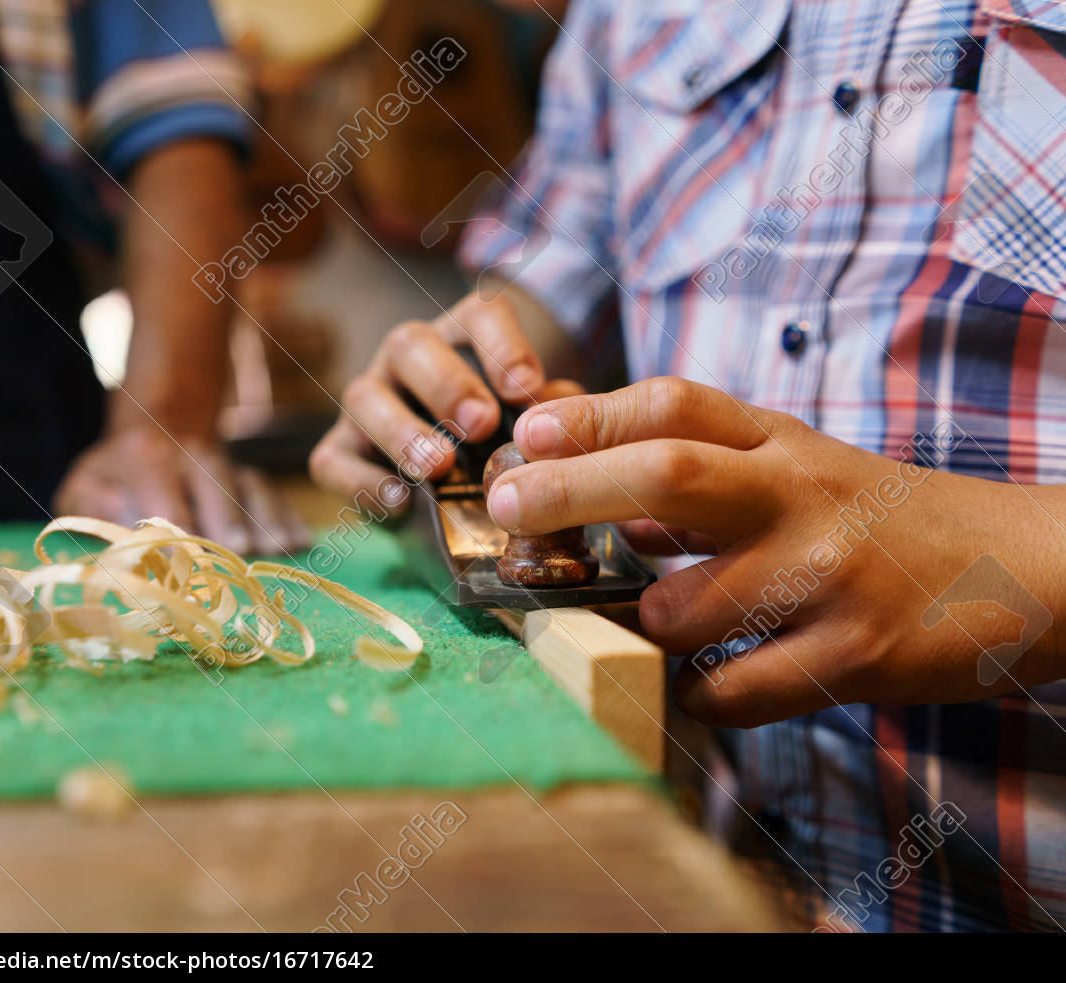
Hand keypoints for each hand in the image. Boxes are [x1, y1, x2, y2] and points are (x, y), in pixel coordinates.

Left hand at [54, 427, 310, 554]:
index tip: (186, 557)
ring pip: (251, 487)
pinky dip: (289, 516)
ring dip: (267, 518)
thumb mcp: (87, 484)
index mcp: (146, 456)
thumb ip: (93, 506)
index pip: (162, 494)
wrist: (158, 428)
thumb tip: (117, 531)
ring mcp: (229, 465)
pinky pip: (274, 494)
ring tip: (282, 548)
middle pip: (215, 485)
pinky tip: (303, 541)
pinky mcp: (252, 477)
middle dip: (228, 517)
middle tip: (240, 550)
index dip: (176, 525)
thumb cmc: (117, 475)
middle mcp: (193, 456)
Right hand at [309, 292, 583, 512]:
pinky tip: (401, 502)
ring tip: (438, 467)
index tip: (525, 389)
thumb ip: (551, 414)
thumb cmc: (501, 444)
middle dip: (445, 384)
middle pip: (409, 343)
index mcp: (461, 339)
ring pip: (363, 395)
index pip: (480, 315)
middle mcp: (406, 360)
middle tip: (479, 426)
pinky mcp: (339, 452)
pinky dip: (363, 481)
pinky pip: (333, 459)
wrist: (454, 498)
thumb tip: (562, 417)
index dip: (503, 346)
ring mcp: (369, 403)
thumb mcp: (532, 423)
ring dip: (401, 431)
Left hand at [485, 376, 1065, 726]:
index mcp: (784, 444)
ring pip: (686, 609)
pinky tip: (691, 685)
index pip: (676, 405)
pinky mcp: (854, 655)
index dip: (591, 416)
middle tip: (508, 507)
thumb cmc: (883, 518)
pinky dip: (694, 696)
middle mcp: (802, 496)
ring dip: (636, 625)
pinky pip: (734, 692)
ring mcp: (829, 577)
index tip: (525, 432)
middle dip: (568, 490)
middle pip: (665, 476)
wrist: (1025, 567)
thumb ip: (706, 477)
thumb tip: (599, 503)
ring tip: (623, 625)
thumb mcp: (800, 469)